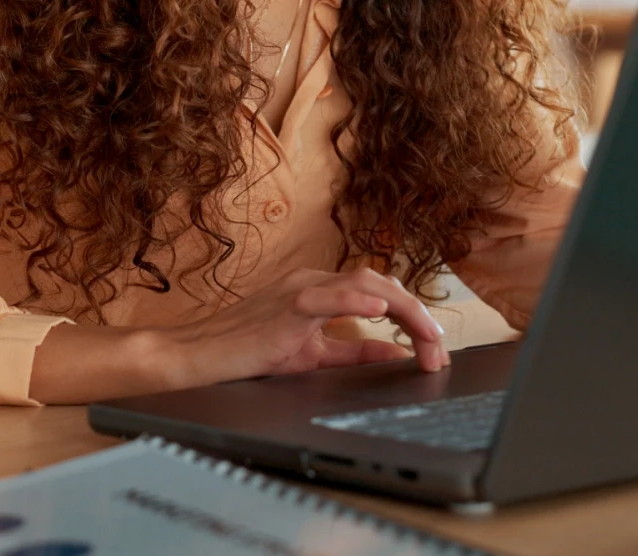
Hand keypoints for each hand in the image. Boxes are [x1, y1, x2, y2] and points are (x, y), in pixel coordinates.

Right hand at [161, 266, 449, 386]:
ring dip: (402, 309)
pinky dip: (356, 300)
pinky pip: (327, 297)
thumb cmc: (247, 351)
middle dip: (417, 314)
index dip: (413, 316)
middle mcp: (315, 281)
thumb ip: (352, 350)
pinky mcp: (286, 306)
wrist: (198, 355)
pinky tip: (380, 310)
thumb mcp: (312, 353)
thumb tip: (392, 353)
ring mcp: (301, 289)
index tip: (433, 347)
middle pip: (381, 284)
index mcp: (321, 290)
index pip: (380, 293)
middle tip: (439, 349)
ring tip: (427, 334)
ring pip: (364, 284)